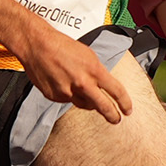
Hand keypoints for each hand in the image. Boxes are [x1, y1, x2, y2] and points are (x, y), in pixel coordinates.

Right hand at [15, 24, 132, 123]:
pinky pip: (68, 100)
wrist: (38, 46)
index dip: (125, 103)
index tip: (127, 110)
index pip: (116, 91)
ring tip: (86, 92)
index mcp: (94, 70)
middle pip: (103, 106)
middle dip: (112, 115)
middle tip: (117, 119)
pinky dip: (70, 95)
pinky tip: (65, 83)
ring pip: (85, 105)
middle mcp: (82, 83)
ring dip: (89, 103)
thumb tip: (104, 85)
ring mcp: (67, 92)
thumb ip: (97, 72)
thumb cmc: (63, 46)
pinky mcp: (55, 96)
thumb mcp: (88, 55)